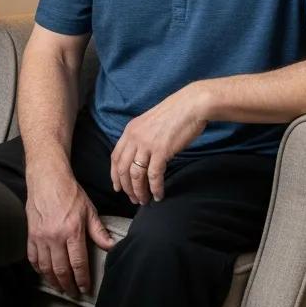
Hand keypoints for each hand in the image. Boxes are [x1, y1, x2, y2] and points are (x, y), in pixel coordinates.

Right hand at [25, 169, 114, 296]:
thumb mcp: (89, 210)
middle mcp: (55, 236)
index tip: (85, 289)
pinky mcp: (31, 234)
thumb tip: (111, 246)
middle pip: (61, 270)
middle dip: (68, 285)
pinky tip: (44, 273)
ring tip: (60, 287)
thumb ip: (98, 231)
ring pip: (46, 268)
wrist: (47, 178)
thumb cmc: (70, 192)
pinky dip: (38, 269)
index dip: (82, 279)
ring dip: (53, 281)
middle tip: (73, 293)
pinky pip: (32, 257)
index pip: (78, 263)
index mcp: (72, 231)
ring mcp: (41, 236)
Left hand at [111, 84, 207, 204]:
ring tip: (145, 200)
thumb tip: (139, 157)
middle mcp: (134, 137)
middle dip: (127, 188)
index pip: (115, 157)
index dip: (114, 175)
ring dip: (140, 191)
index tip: (118, 188)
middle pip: (123, 169)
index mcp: (130, 130)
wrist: (190, 106)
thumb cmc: (174, 114)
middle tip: (134, 199)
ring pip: (136, 175)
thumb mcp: (149, 124)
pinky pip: (154, 175)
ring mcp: (147, 144)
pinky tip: (159, 195)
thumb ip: (141, 138)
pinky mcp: (161, 150)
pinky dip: (155, 188)